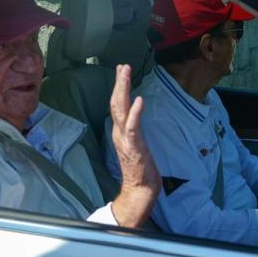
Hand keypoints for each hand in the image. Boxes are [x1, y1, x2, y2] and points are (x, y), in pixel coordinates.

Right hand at [109, 64, 159, 227]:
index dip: (119, 88)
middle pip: (116, 103)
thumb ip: (134, 131)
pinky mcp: (133, 147)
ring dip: (123, 90)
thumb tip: (135, 117)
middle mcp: (120, 133)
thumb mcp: (136, 145)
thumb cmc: (141, 170)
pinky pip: (133, 127)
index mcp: (120, 132)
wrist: (140, 190)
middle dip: (119, 83)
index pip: (117, 105)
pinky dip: (135, 113)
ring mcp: (125, 140)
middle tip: (122, 66)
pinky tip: (139, 100)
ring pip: (121, 110)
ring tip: (125, 73)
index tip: (122, 71)